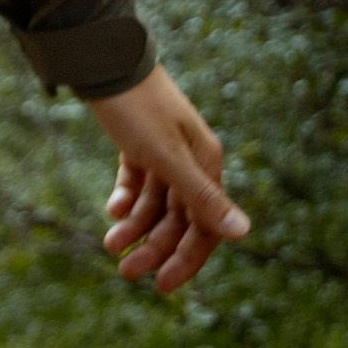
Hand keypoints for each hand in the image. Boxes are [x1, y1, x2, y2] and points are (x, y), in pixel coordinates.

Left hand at [89, 68, 249, 292]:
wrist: (104, 61)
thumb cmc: (138, 109)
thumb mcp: (168, 158)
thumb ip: (202, 198)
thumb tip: (244, 233)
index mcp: (206, 163)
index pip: (205, 224)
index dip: (187, 258)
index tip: (162, 286)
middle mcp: (190, 160)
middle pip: (177, 218)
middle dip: (153, 247)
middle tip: (125, 271)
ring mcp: (164, 152)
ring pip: (154, 203)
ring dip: (134, 226)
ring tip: (110, 244)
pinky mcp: (139, 143)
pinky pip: (137, 183)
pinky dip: (125, 199)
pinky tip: (112, 209)